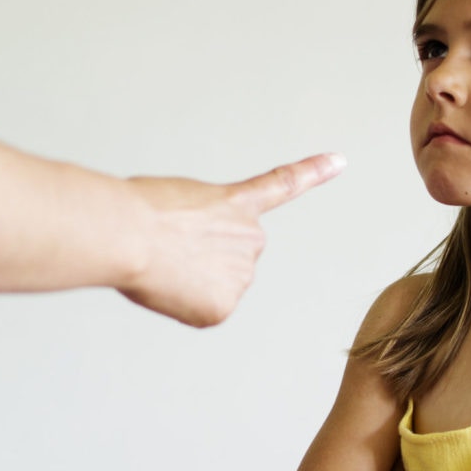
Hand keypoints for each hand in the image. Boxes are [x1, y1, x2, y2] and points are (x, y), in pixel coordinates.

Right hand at [119, 153, 344, 326]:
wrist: (130, 235)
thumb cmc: (139, 212)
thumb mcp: (178, 204)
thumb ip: (202, 231)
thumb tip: (195, 268)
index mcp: (238, 204)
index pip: (284, 185)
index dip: (313, 172)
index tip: (339, 161)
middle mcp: (252, 239)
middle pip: (231, 257)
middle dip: (205, 257)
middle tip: (173, 248)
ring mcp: (242, 276)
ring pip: (218, 285)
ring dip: (193, 280)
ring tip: (166, 264)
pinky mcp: (223, 307)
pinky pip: (204, 310)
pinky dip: (184, 305)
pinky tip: (169, 286)